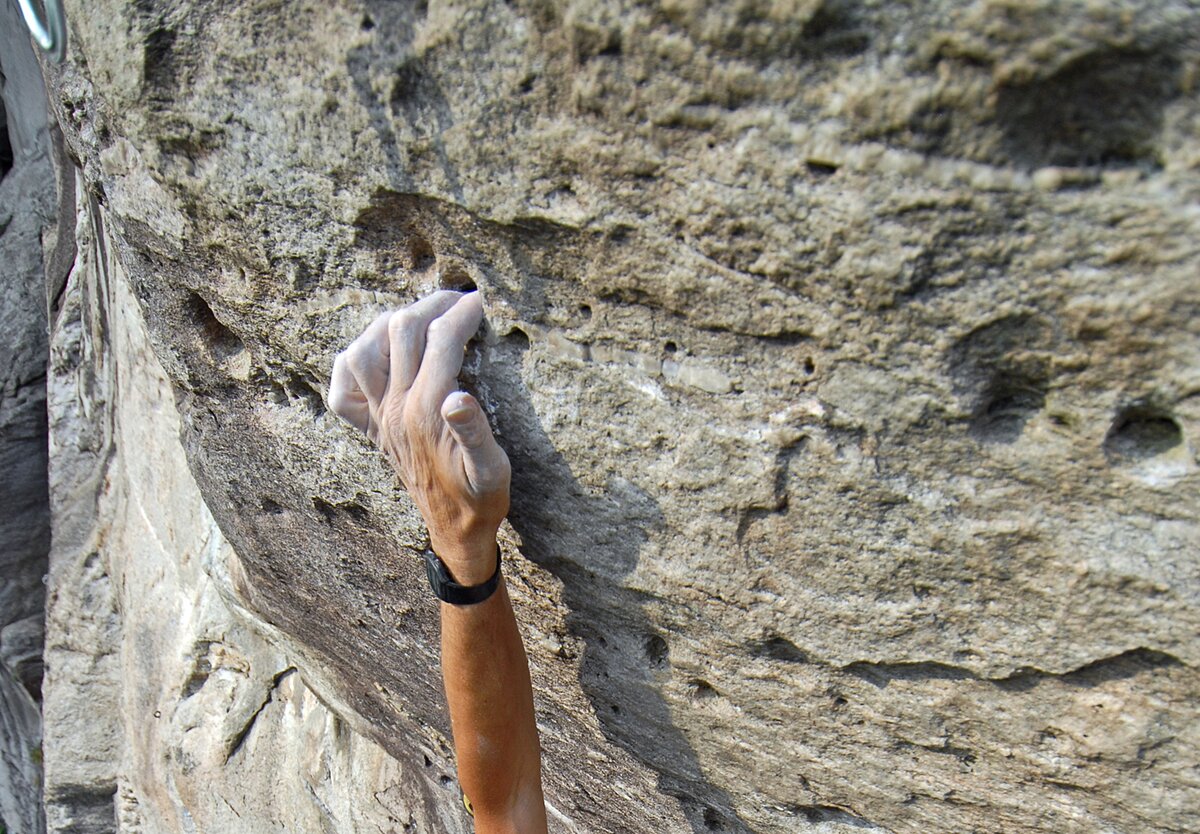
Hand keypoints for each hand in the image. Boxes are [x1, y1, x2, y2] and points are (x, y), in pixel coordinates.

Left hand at [329, 291, 510, 582]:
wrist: (455, 530)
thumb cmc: (481, 497)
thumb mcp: (493, 469)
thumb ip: (475, 433)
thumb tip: (458, 396)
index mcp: (426, 413)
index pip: (440, 342)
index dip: (462, 314)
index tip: (483, 301)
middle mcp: (394, 411)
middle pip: (402, 332)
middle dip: (432, 305)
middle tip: (460, 299)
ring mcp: (377, 418)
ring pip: (365, 350)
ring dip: (392, 322)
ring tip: (423, 316)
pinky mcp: (369, 428)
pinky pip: (342, 387)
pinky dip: (353, 361)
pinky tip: (378, 353)